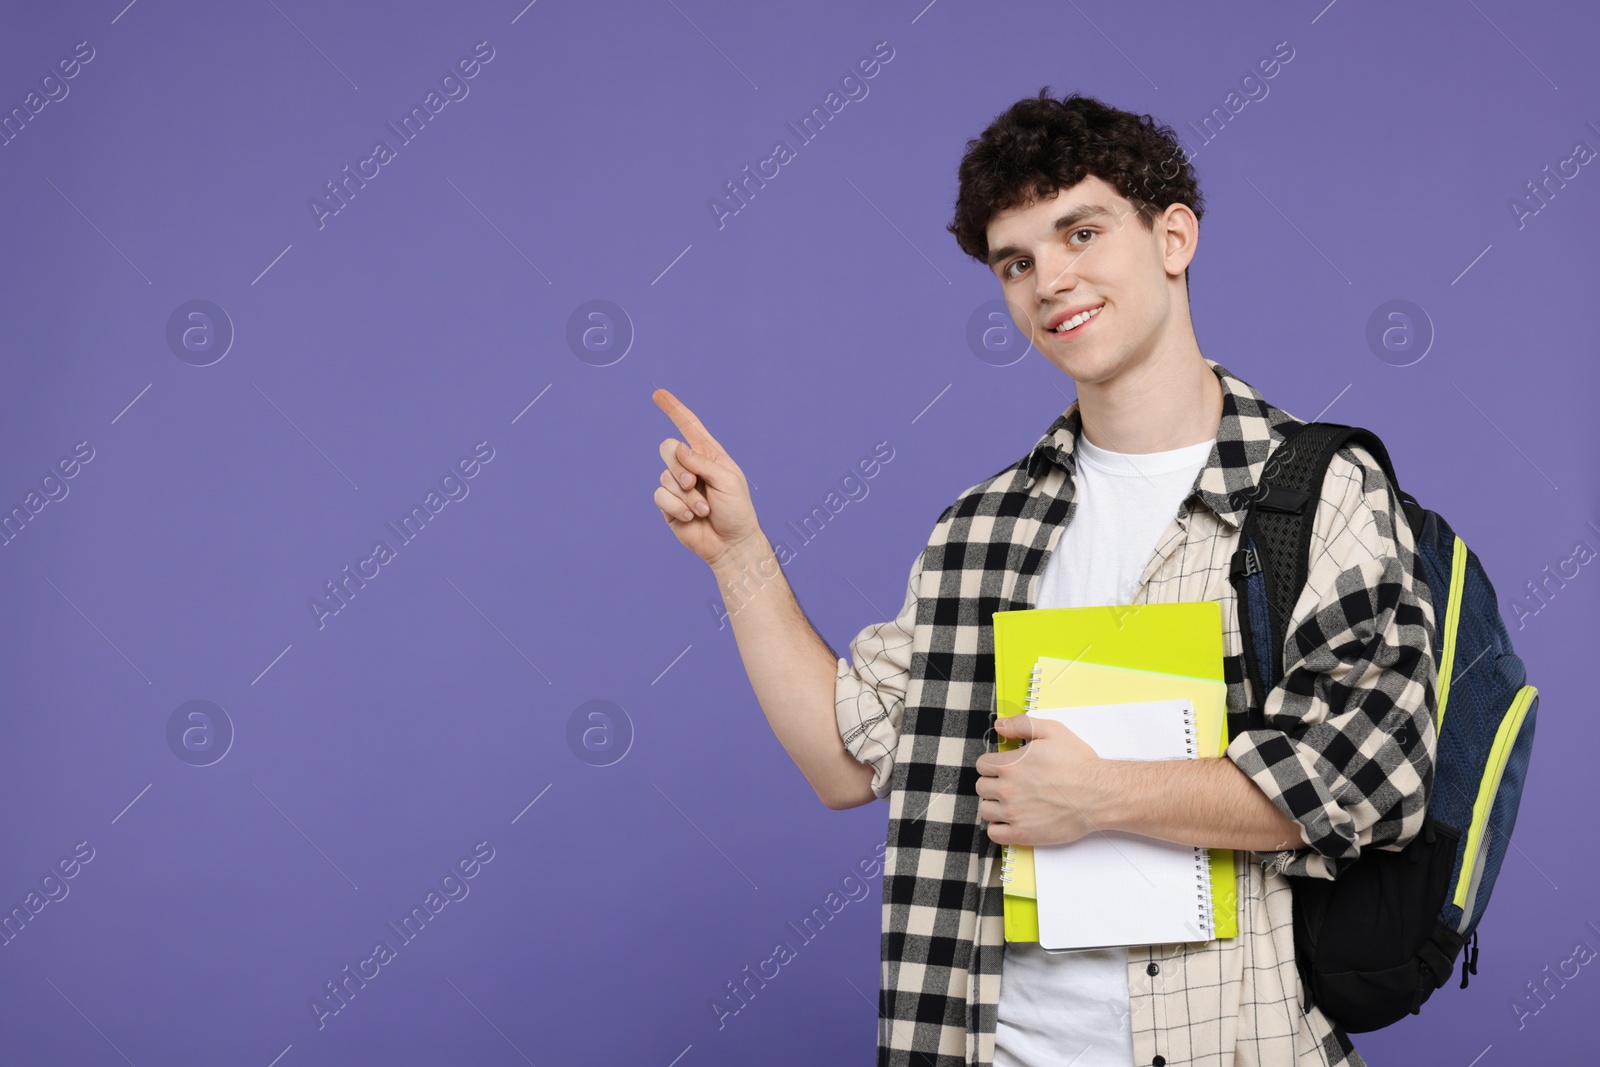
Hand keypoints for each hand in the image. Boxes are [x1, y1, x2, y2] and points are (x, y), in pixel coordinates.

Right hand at [652, 387, 761, 567]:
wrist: (730, 543)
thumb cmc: (736, 510)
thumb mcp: (727, 480)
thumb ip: (702, 462)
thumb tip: (678, 447)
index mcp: (709, 455)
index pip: (689, 426)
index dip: (674, 409)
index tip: (658, 393)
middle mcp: (691, 467)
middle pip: (668, 449)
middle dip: (679, 467)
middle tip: (694, 484)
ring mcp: (678, 486)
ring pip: (665, 476)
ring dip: (686, 496)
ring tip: (703, 509)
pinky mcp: (669, 505)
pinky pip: (660, 496)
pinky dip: (677, 507)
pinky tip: (691, 518)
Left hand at [974, 714, 1111, 846]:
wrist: (1098, 794)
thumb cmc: (1078, 763)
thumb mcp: (1052, 731)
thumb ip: (1021, 724)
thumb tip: (1000, 725)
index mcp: (1010, 765)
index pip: (982, 765)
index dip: (993, 764)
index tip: (1004, 768)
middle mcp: (1007, 789)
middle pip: (981, 787)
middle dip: (993, 783)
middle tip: (1010, 784)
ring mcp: (1014, 814)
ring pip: (985, 810)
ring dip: (994, 805)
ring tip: (1011, 802)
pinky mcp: (1023, 834)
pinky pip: (994, 833)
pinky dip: (998, 828)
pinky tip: (1011, 821)